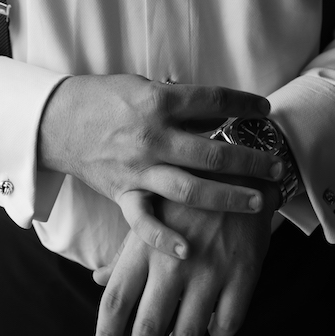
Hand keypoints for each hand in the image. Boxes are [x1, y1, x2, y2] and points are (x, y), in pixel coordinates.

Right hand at [38, 75, 283, 258]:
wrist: (59, 121)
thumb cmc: (103, 98)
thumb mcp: (142, 86)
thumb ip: (177, 100)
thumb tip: (216, 109)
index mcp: (158, 102)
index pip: (213, 101)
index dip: (243, 104)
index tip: (265, 109)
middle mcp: (153, 136)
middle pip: (213, 153)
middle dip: (250, 160)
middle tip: (275, 164)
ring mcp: (138, 168)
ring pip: (191, 190)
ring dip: (228, 197)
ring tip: (258, 201)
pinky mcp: (123, 193)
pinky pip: (145, 222)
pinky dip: (164, 238)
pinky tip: (188, 249)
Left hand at [93, 180, 279, 335]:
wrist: (238, 169)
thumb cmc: (184, 198)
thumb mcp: (150, 216)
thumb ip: (126, 254)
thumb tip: (99, 280)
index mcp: (145, 246)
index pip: (115, 300)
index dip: (106, 334)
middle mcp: (173, 260)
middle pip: (147, 328)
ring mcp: (209, 268)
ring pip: (187, 335)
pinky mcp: (243, 273)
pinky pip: (225, 326)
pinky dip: (216, 332)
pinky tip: (212, 320)